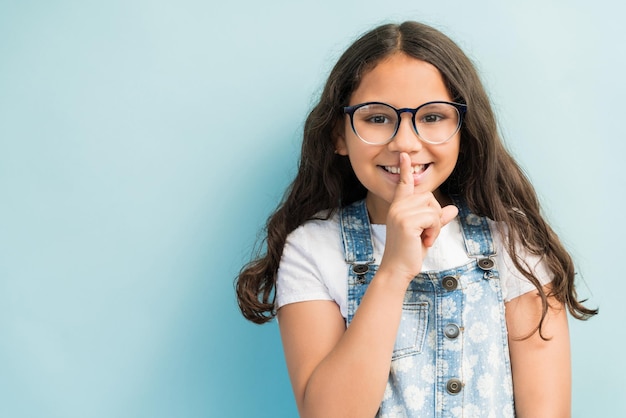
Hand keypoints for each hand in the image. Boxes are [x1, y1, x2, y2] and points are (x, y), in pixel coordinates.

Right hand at [379, 152, 457, 282]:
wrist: (397, 269)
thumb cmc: (409, 252)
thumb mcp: (426, 233)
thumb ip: (437, 219)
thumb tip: (453, 209)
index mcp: (399, 206)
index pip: (404, 184)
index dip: (405, 169)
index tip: (405, 155)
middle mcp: (397, 206)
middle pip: (429, 196)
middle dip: (434, 215)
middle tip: (426, 234)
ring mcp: (400, 213)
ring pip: (433, 207)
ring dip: (435, 225)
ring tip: (424, 238)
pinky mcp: (407, 222)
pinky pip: (433, 218)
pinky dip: (434, 231)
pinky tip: (425, 241)